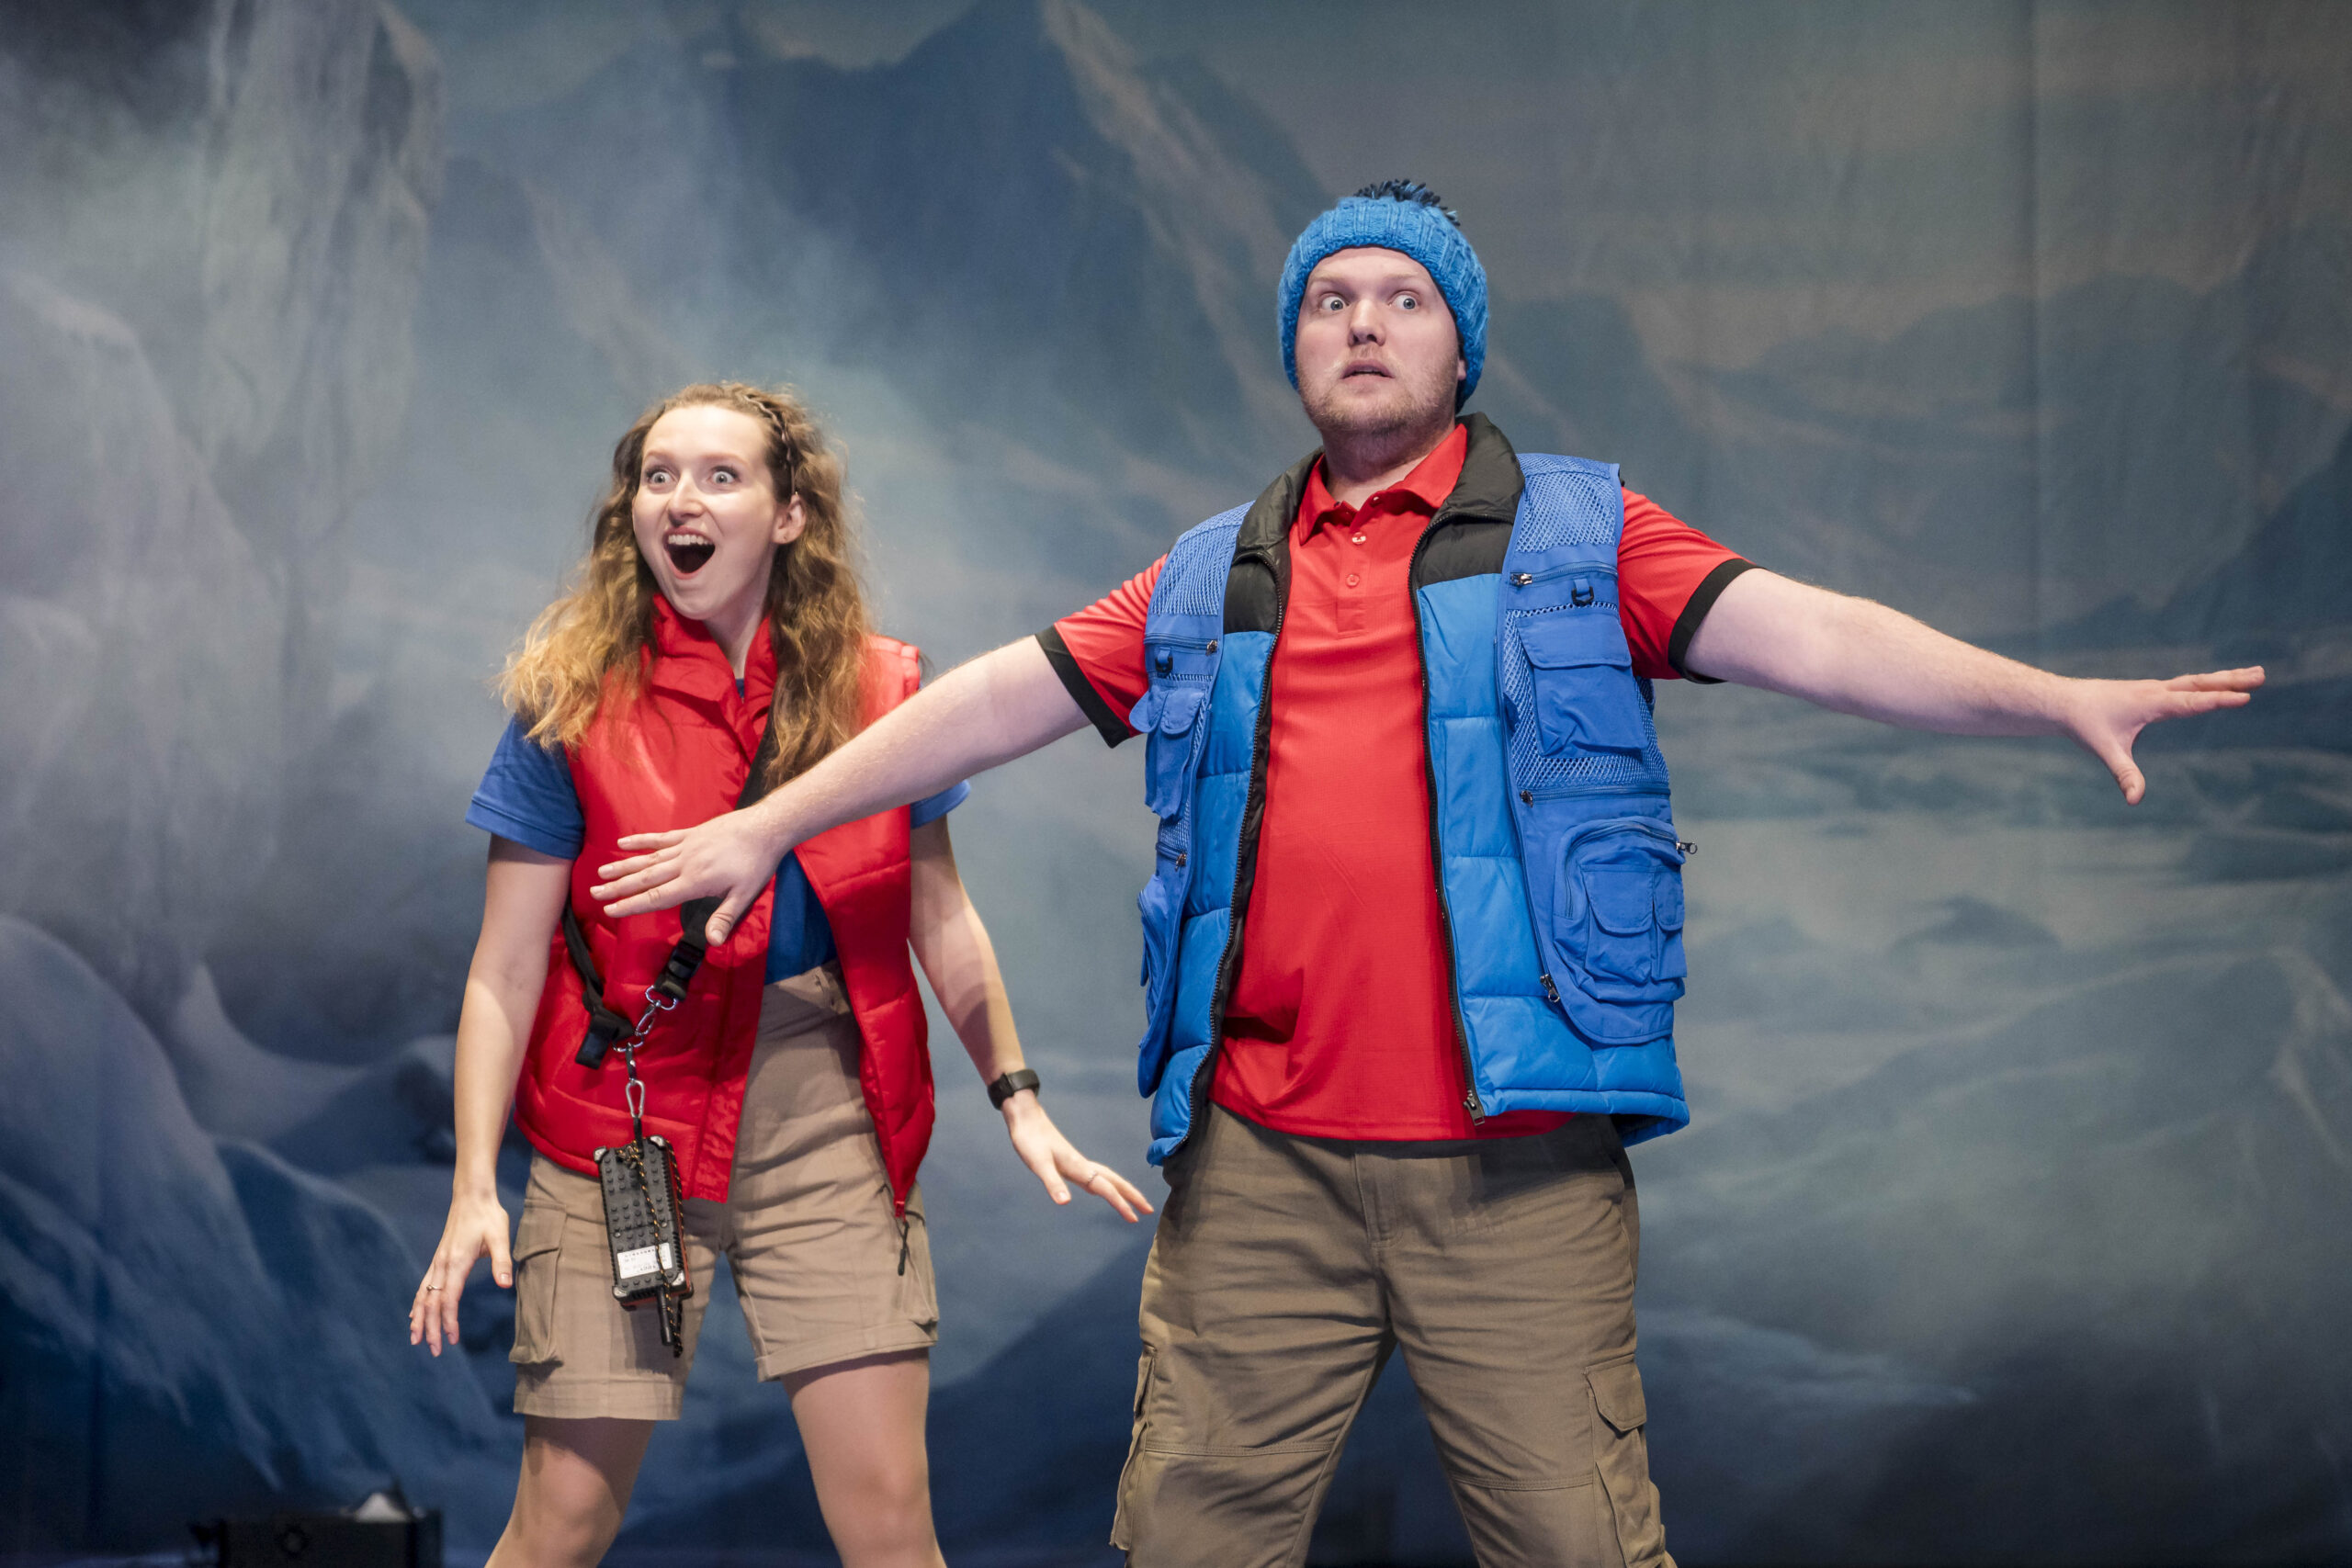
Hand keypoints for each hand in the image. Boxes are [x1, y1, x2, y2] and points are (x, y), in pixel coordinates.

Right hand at [408, 1190, 511, 1355]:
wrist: (472, 1196)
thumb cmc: (488, 1216)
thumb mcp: (500, 1236)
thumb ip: (501, 1261)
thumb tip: (506, 1284)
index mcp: (456, 1262)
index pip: (448, 1299)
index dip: (448, 1321)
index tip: (450, 1340)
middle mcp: (442, 1264)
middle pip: (432, 1303)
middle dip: (431, 1328)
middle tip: (434, 1351)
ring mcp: (437, 1262)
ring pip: (423, 1296)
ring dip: (420, 1318)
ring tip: (417, 1340)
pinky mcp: (438, 1259)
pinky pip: (423, 1286)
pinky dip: (418, 1303)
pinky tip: (415, 1315)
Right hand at [592, 806, 787, 942]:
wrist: (764, 828)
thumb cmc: (756, 864)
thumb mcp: (744, 896)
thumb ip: (725, 918)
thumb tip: (712, 942)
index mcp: (695, 881)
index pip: (656, 897)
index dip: (631, 904)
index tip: (610, 910)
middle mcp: (684, 863)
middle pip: (645, 878)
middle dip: (618, 887)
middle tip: (594, 893)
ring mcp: (685, 846)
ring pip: (648, 859)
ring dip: (623, 866)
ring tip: (601, 873)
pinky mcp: (689, 833)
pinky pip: (660, 838)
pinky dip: (641, 841)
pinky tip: (623, 843)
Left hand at [1001, 1092, 1152, 1221]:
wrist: (1025, 1118)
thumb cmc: (1030, 1140)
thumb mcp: (1039, 1164)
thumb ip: (1052, 1183)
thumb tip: (1065, 1203)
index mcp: (1079, 1167)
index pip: (1106, 1188)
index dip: (1120, 1203)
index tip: (1134, 1218)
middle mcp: (1083, 1165)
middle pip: (1115, 1181)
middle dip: (1132, 1195)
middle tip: (1148, 1210)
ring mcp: (1077, 1164)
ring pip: (1107, 1178)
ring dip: (1122, 1190)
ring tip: (1133, 1203)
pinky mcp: (1070, 1163)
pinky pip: (1095, 1177)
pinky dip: (1104, 1186)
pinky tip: (1099, 1191)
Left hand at [2065, 666, 2262, 802]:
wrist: (2063, 702)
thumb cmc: (2084, 725)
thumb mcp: (2106, 752)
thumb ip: (2124, 775)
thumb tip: (2135, 800)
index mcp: (2151, 703)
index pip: (2192, 702)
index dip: (2218, 700)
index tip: (2245, 697)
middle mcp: (2156, 691)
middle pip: (2200, 684)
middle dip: (2231, 680)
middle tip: (2263, 675)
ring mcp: (2153, 688)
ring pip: (2194, 681)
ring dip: (2223, 678)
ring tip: (2252, 674)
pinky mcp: (2148, 690)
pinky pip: (2184, 684)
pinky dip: (2205, 682)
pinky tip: (2213, 684)